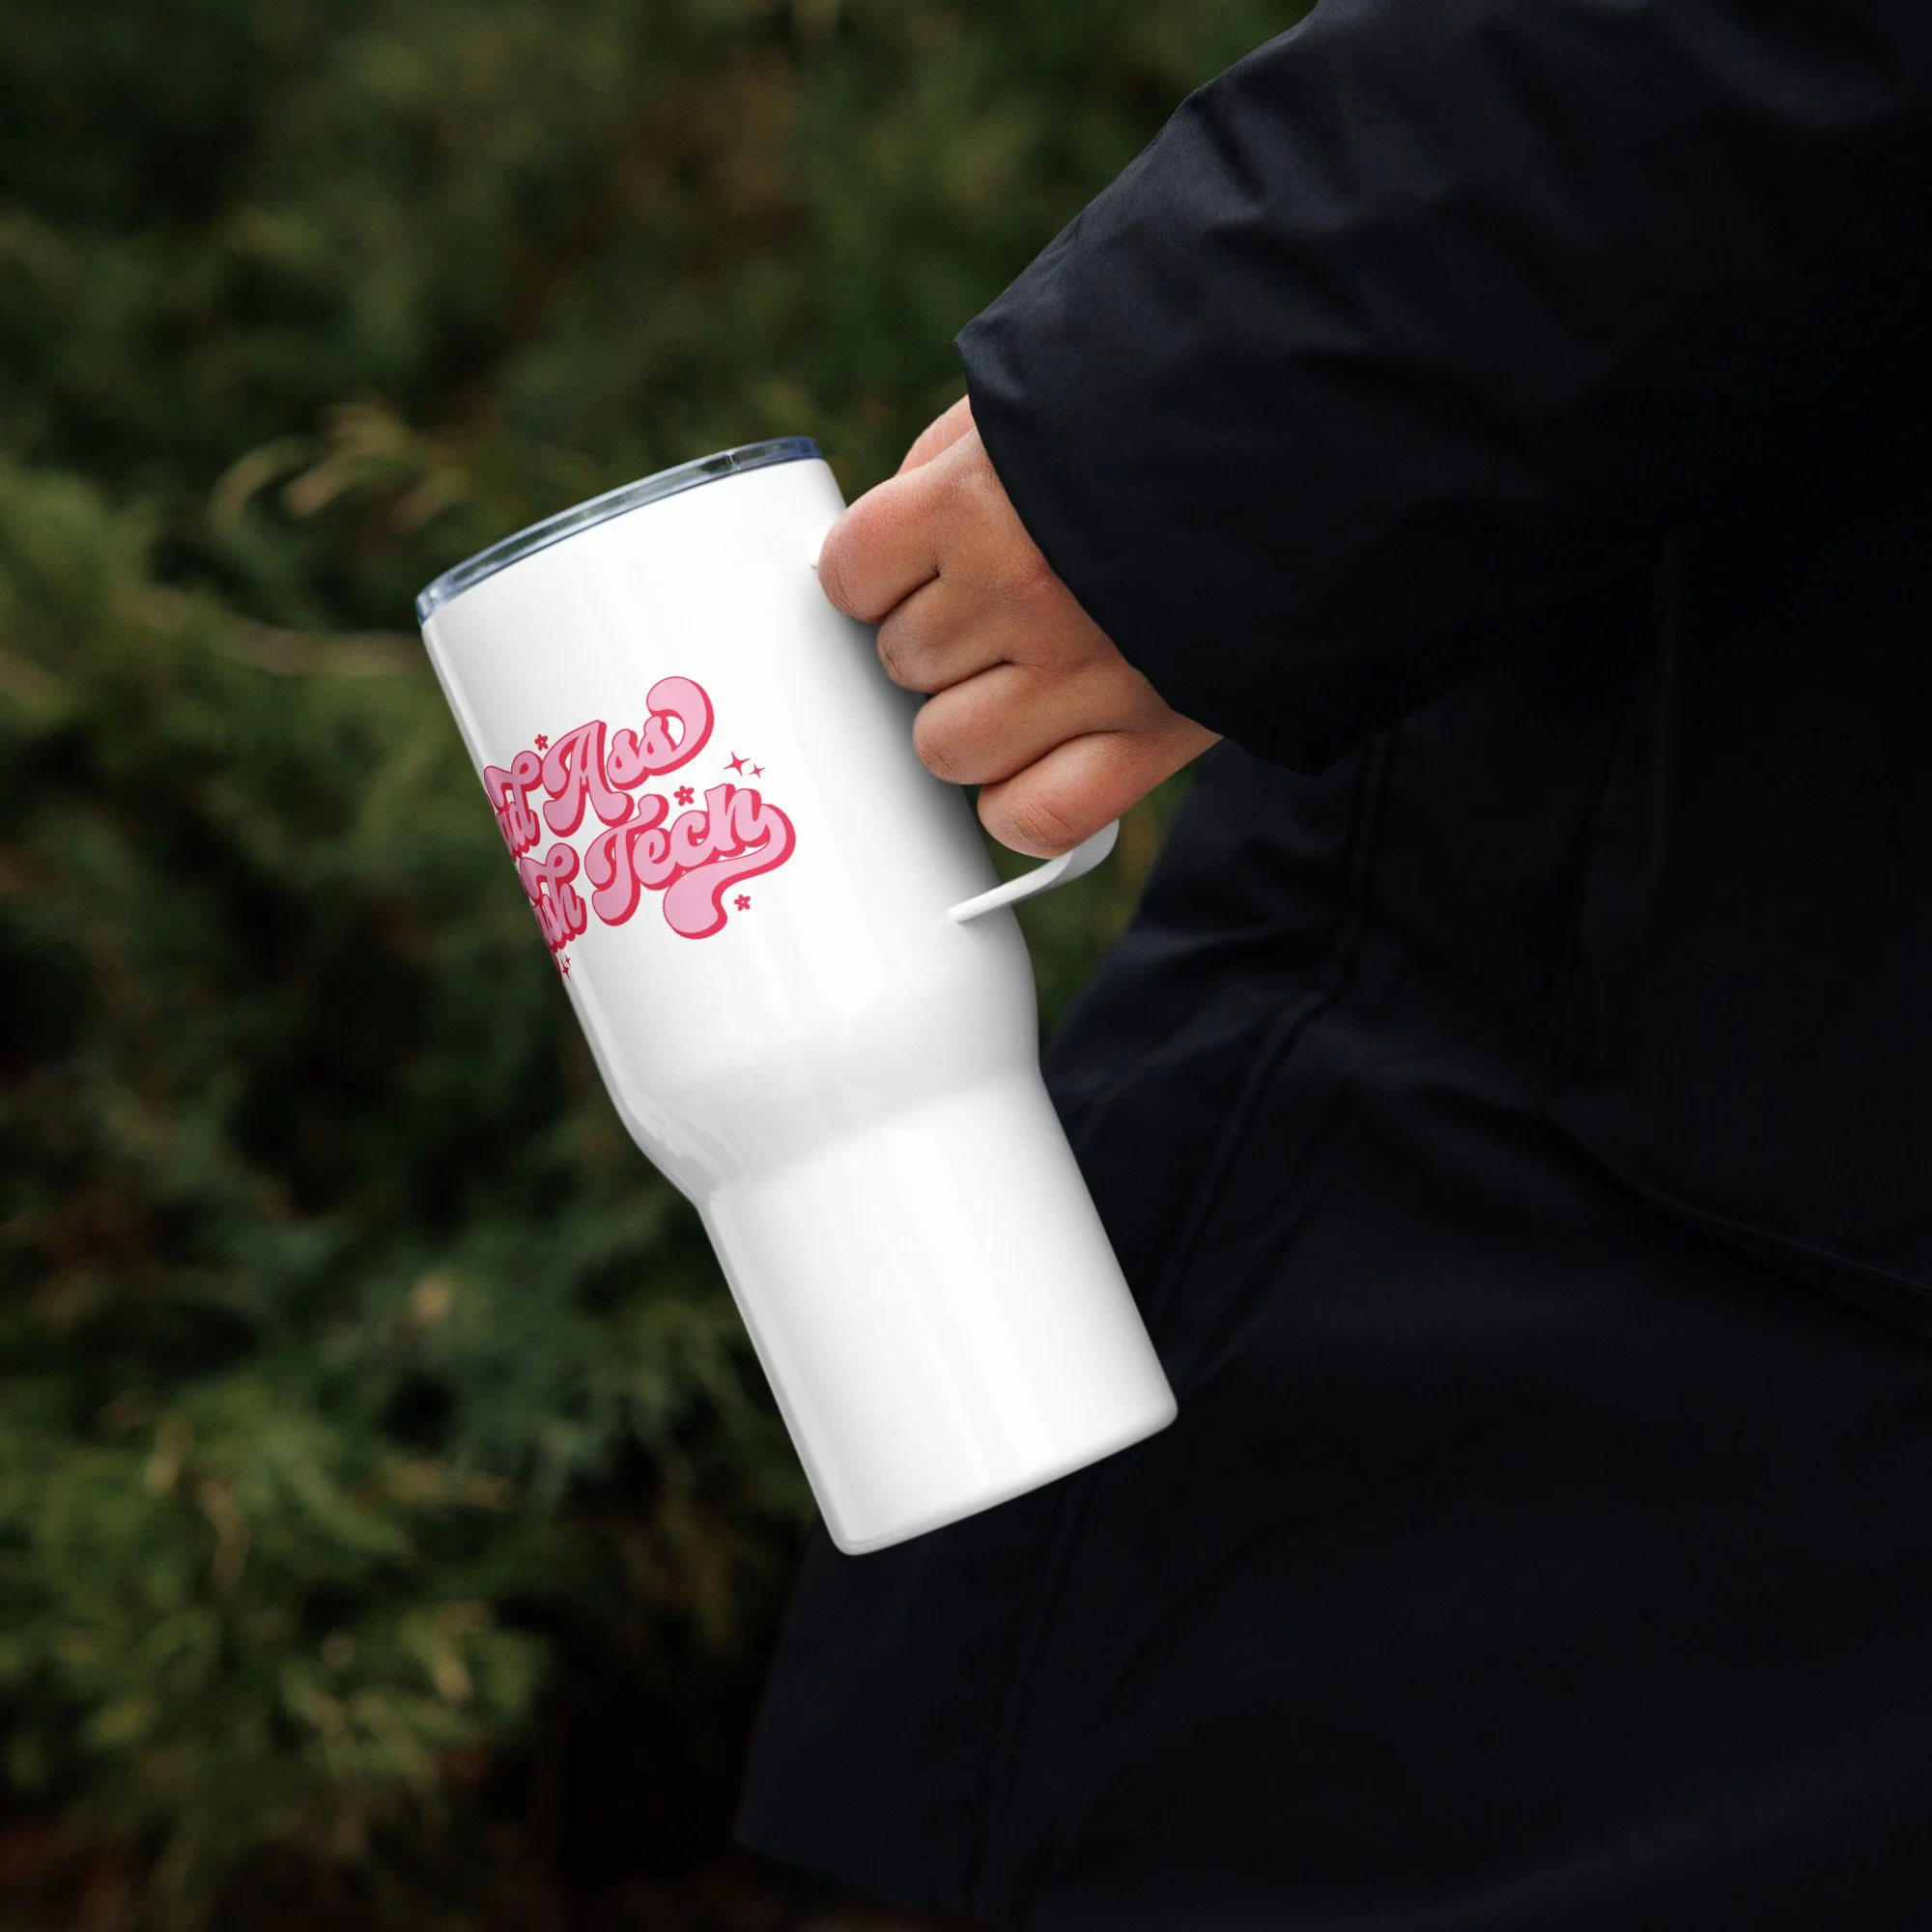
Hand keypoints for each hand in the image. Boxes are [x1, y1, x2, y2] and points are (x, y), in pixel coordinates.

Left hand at [815, 397, 1217, 856]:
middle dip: (938, 639)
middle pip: (903, 661)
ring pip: (947, 748)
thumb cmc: (1170, 415)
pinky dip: (1022, 805)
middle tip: (1000, 609)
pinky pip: (1034, 816)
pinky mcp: (1147, 739)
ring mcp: (1082, 676)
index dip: (876, 575)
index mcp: (977, 500)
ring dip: (971, 722)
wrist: (1323, 450)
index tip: (910, 569)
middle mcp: (1019, 593)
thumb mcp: (1038, 404)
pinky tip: (1037, 764)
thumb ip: (947, 468)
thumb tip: (884, 550)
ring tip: (1029, 677)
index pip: (852, 573)